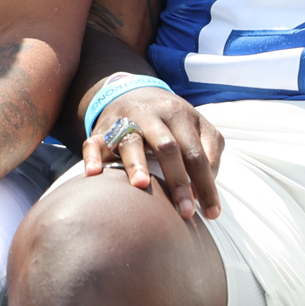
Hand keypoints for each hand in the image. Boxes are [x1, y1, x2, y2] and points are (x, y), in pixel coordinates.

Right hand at [84, 87, 222, 220]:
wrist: (134, 92)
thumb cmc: (171, 120)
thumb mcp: (197, 126)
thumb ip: (210, 151)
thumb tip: (204, 188)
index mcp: (180, 116)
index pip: (197, 154)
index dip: (206, 184)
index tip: (212, 214)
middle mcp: (153, 116)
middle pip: (168, 147)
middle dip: (178, 181)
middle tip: (185, 212)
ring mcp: (125, 121)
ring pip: (131, 141)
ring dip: (136, 163)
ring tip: (141, 185)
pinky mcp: (101, 129)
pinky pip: (94, 142)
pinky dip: (92, 157)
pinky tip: (94, 174)